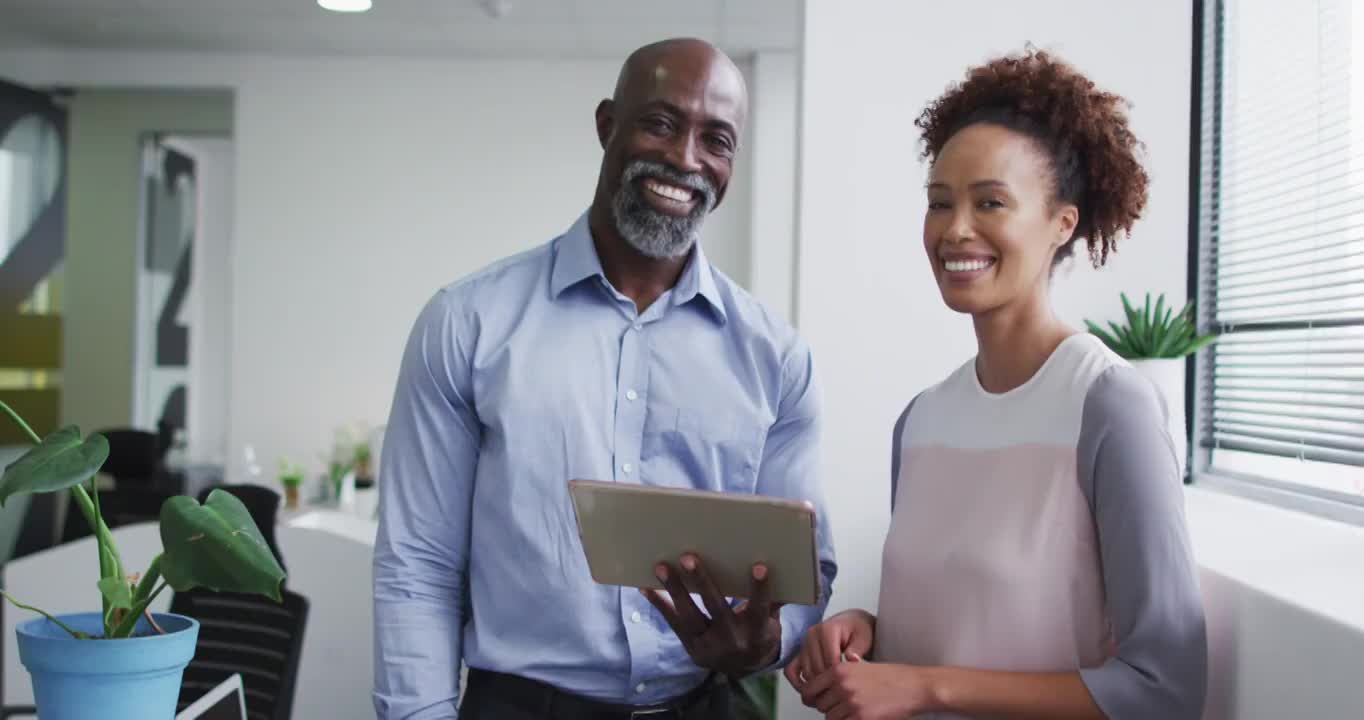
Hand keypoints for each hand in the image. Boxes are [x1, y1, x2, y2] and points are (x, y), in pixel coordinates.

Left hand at [642, 553, 781, 675]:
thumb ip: (775, 598)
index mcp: (757, 631)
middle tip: (688, 557)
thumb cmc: (758, 632)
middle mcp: (732, 639)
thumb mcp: (771, 619)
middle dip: (701, 582)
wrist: (743, 668)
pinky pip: (674, 624)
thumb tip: (792, 571)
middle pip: (716, 608)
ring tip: (661, 567)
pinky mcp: (691, 646)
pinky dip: (660, 605)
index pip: (760, 608)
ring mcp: (708, 645)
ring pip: (690, 615)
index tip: (759, 566)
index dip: (760, 589)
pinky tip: (646, 588)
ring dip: (674, 590)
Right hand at [784, 609, 875, 691]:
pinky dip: (797, 682)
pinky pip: (791, 670)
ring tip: (832, 692)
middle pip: (817, 668)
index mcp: (826, 629)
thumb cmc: (859, 631)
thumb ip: (857, 649)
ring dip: (817, 685)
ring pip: (806, 672)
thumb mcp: (863, 638)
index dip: (840, 675)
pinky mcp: (799, 652)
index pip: (830, 660)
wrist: (851, 624)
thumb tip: (852, 660)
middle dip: (830, 682)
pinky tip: (811, 691)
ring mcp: (804, 644)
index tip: (850, 682)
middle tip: (842, 691)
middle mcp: (811, 635)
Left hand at [801, 654, 934, 719]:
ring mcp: (851, 702)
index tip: (814, 700)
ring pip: (830, 717)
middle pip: (819, 704)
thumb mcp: (859, 667)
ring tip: (853, 710)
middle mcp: (842, 685)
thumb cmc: (891, 676)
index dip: (810, 696)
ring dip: (838, 716)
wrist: (914, 686)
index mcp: (839, 670)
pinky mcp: (861, 717)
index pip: (809, 688)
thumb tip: (819, 692)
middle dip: (827, 707)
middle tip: (840, 706)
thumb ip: (838, 677)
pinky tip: (861, 715)